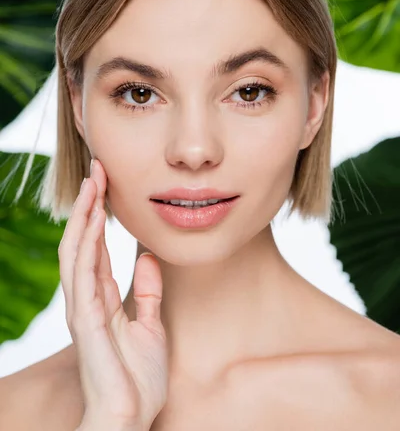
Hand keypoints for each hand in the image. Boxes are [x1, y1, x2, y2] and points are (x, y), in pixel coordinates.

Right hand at [58, 158, 168, 429]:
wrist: (132, 416)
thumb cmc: (137, 377)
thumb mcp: (151, 324)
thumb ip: (147, 292)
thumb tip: (147, 257)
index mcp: (102, 297)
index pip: (96, 246)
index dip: (100, 214)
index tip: (107, 184)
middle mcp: (88, 297)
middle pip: (83, 241)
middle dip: (89, 205)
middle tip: (98, 171)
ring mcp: (84, 307)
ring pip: (77, 251)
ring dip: (84, 216)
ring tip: (93, 185)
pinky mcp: (87, 320)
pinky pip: (84, 275)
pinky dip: (87, 245)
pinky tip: (93, 222)